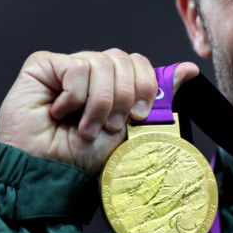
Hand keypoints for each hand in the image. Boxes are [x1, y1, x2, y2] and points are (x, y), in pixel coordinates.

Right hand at [0, 49, 198, 175]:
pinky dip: (74, 97)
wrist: (48, 173)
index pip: (139, 63)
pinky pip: (76, 67)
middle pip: (124, 59)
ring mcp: (67, 66)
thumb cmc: (84, 157)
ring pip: (102, 62)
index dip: (145, 85)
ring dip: (98, 103)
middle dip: (123, 97)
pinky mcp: (42, 66)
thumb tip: (190, 68)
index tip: (140, 116)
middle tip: (110, 126)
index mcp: (113, 84)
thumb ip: (158, 96)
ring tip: (85, 128)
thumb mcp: (130, 128)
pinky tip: (60, 113)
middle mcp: (91, 71)